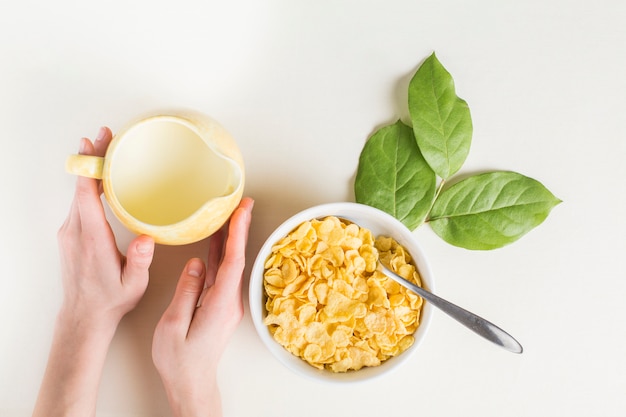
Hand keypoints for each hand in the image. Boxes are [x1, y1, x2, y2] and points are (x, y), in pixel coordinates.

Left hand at [33, 127, 155, 416]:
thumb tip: (146, 239)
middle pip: (81, 186)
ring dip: (90, 170)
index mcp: (91, 239)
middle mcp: (75, 231)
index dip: (91, 167)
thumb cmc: (110, 300)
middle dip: (92, 159)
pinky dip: (88, 185)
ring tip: (104, 149)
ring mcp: (70, 232)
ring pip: (78, 193)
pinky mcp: (71, 235)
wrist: (84, 316)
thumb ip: (139, 261)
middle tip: (104, 135)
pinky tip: (100, 178)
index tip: (96, 145)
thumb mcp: (132, 285)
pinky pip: (79, 203)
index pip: (87, 195)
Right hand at [152, 197, 253, 416]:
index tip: (242, 211)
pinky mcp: (219, 305)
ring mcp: (226, 303)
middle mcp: (228, 301)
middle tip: (244, 202)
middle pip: (236, 258)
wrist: (191, 383)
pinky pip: (222, 273)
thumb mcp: (174, 324)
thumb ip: (187, 291)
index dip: (238, 234)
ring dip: (232, 238)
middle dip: (240, 229)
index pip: (233, 262)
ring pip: (230, 264)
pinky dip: (221, 254)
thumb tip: (196, 264)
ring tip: (231, 213)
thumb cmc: (179, 360)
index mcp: (220, 304)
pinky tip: (217, 240)